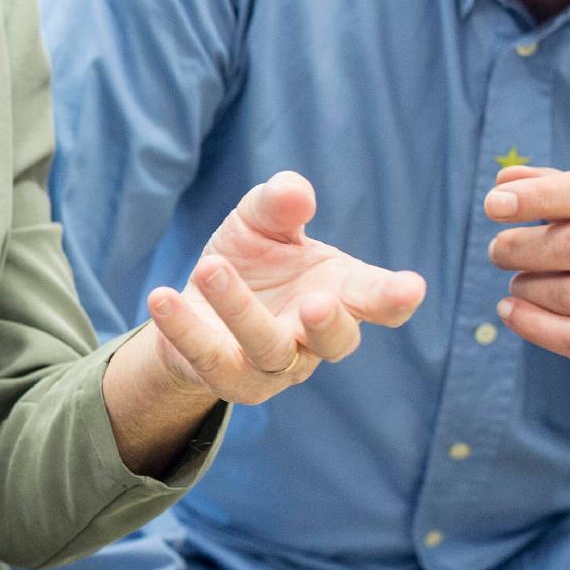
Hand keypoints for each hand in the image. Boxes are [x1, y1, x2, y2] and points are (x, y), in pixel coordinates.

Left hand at [145, 172, 426, 404]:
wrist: (199, 304)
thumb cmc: (250, 259)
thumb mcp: (261, 220)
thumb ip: (280, 203)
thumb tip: (294, 192)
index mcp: (341, 293)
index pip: (378, 300)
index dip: (395, 298)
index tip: (410, 288)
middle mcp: (314, 336)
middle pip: (337, 341)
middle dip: (330, 324)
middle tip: (318, 300)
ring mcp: (275, 366)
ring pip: (269, 349)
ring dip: (241, 310)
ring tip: (210, 268)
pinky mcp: (228, 378)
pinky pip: (209, 359)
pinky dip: (185, 330)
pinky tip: (160, 297)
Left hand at [485, 165, 569, 427]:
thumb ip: (558, 190)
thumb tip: (504, 178)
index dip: (538, 196)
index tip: (492, 204)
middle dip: (521, 247)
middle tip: (498, 251)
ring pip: (568, 294)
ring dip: (526, 286)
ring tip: (518, 282)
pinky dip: (530, 323)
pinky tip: (510, 310)